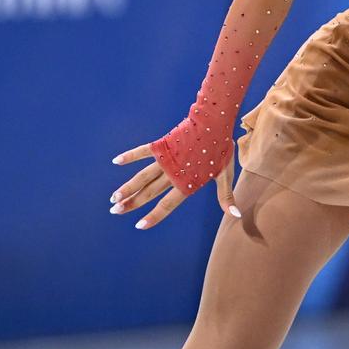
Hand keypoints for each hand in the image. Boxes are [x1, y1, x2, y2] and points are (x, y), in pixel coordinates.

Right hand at [108, 142, 238, 229]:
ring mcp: (165, 159)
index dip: (154, 216)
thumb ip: (226, 197)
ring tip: (113, 198)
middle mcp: (173, 173)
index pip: (167, 205)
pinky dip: (130, 156)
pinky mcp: (162, 145)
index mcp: (187, 183)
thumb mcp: (224, 175)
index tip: (139, 225)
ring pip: (142, 177)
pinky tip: (116, 161)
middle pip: (148, 192)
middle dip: (131, 203)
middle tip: (115, 211)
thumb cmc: (221, 149)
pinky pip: (143, 152)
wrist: (214, 122)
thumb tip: (235, 217)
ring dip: (127, 187)